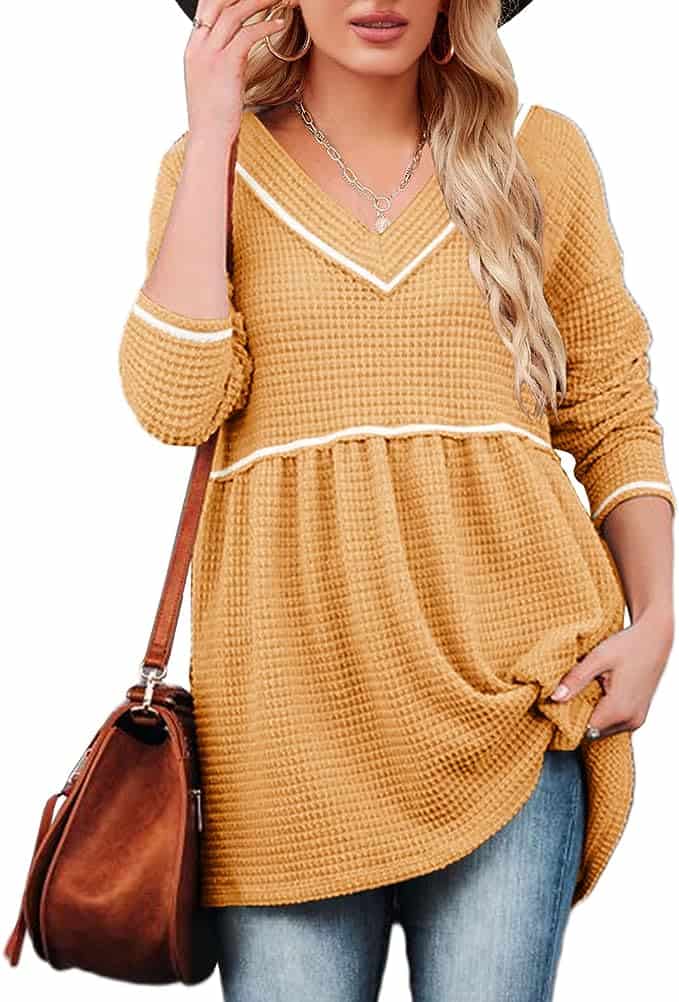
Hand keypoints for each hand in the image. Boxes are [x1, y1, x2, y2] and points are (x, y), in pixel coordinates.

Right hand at [184, 0, 286, 139]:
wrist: (209, 140)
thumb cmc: (215, 118)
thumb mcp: (213, 83)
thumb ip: (222, 61)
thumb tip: (237, 51)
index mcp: (193, 48)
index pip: (207, 6)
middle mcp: (198, 46)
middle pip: (220, 2)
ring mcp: (209, 54)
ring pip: (234, 12)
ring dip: (261, 2)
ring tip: (282, 0)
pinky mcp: (225, 65)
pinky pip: (247, 34)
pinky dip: (266, 26)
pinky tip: (280, 23)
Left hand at [548, 608, 673, 738]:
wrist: (654, 640)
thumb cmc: (628, 646)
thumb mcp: (597, 659)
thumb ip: (576, 679)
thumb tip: (555, 697)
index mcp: (620, 710)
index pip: (584, 729)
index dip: (567, 717)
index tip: (557, 702)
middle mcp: (631, 720)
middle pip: (592, 731)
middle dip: (578, 716)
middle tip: (570, 693)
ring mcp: (636, 720)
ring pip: (602, 728)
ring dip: (591, 714)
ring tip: (586, 690)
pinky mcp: (638, 717)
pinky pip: (613, 723)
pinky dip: (602, 712)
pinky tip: (598, 693)